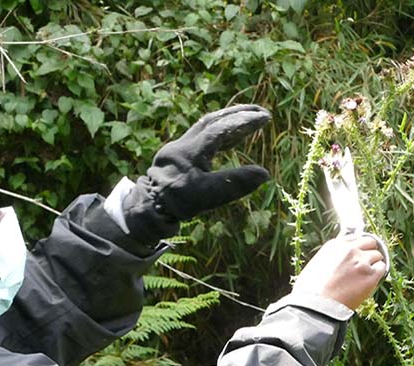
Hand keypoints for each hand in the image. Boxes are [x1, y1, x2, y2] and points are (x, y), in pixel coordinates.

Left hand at [123, 104, 271, 240]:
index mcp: (192, 149)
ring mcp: (181, 147)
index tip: (265, 118)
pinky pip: (203, 137)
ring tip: (250, 120)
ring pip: (208, 126)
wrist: (147, 206)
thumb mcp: (208, 195)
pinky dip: (220, 134)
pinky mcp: (179, 155)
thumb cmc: (176, 201)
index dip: (244, 122)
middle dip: (239, 114)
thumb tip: (265, 174)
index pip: (221, 129)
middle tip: (262, 112)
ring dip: (229, 121)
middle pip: (214, 120)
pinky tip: (231, 137)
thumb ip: (235, 183)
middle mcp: (185, 143)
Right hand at [292, 232, 388, 308]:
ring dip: (374, 263)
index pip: (355, 238)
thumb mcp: (315, 265)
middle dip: (369, 251)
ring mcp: (361, 262)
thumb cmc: (311, 291)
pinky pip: (382, 268)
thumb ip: (329, 258)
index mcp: (334, 245)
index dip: (358, 247)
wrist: (317, 306)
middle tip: (367, 262)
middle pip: (369, 242)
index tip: (358, 254)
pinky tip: (371, 281)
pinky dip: (379, 273)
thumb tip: (337, 261)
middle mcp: (350, 249)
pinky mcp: (370, 275)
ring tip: (366, 276)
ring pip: (377, 255)